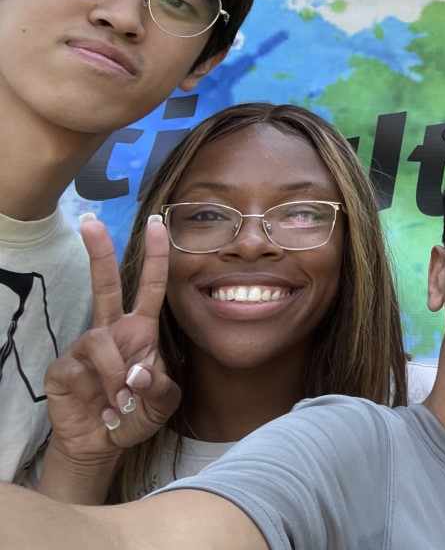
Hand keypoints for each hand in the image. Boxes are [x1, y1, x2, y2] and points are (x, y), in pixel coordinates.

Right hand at [39, 215, 180, 499]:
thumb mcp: (163, 403)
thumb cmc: (136, 413)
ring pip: (102, 343)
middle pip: (105, 284)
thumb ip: (161, 387)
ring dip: (116, 378)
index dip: (156, 256)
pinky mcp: (62, 367)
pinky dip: (99, 391)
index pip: (151, 287)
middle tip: (90, 220)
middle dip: (99, 252)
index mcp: (141, 330)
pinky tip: (100, 406)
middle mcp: (112, 330)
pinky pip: (82, 369)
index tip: (158, 223)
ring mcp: (84, 347)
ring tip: (121, 402)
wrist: (104, 443)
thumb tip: (139, 371)